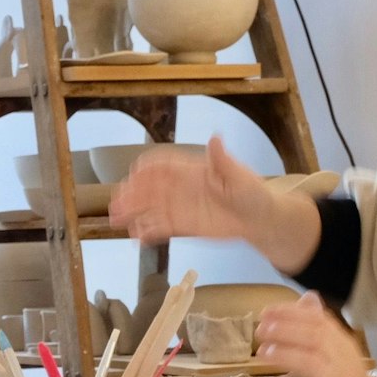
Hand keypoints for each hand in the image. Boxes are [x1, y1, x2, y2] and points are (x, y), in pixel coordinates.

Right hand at [110, 136, 277, 245]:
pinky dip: (146, 231)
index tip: (134, 173)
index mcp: (192, 171)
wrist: (259, 219)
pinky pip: (159, 227)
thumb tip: (215, 139)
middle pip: (149, 188)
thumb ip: (223, 161)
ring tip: (117, 220)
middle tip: (117, 202)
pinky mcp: (182, 225)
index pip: (164, 166)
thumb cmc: (252, 193)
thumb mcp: (239, 176)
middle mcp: (180, 188)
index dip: (147, 168)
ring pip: (149, 208)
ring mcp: (179, 207)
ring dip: (132, 212)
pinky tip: (137, 238)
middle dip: (131, 193)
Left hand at [257, 293, 376, 376]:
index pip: (320, 320)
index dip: (291, 313)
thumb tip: (309, 297)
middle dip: (285, 329)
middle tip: (260, 329)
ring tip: (263, 352)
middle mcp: (344, 363)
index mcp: (344, 347)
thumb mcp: (340, 356)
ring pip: (313, 363)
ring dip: (285, 354)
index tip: (267, 311)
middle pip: (315, 337)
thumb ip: (321, 329)